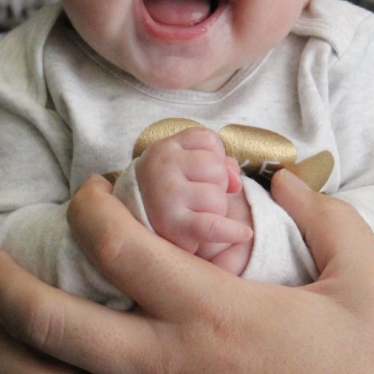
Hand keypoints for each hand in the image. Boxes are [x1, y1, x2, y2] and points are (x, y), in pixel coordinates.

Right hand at [135, 126, 252, 271]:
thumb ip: (215, 160)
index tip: (202, 171)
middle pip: (217, 168)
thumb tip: (236, 180)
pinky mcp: (173, 226)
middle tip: (198, 196)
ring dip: (216, 209)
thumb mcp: (181, 165)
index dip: (215, 155)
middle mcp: (162, 168)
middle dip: (217, 184)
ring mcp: (167, 196)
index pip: (209, 140)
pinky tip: (243, 233)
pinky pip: (213, 226)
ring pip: (217, 198)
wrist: (130, 226)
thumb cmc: (165, 190)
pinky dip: (232, 231)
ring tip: (197, 213)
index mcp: (164, 148)